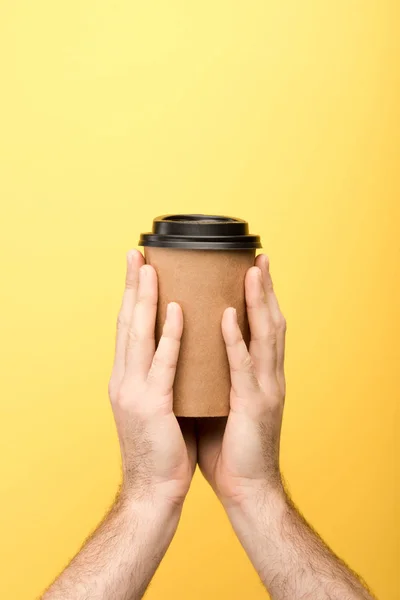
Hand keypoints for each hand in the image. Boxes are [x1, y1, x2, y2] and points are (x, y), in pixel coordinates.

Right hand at [108, 250, 195, 507]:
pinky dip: (170, 333)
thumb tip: (178, 350)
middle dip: (132, 286)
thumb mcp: (157, 404)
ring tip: (151, 267)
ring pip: (139, 334)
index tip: (138, 268)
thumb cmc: (163, 447)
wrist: (154, 490)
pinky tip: (176, 308)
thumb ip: (161, 376)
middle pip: (127, 323)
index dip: (131, 296)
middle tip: (137, 253)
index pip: (128, 329)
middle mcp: (123, 379)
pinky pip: (164, 362)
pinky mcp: (151, 405)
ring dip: (145, 298)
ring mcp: (133, 391)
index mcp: (126, 378)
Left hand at [197, 254, 285, 508]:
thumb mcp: (220, 400)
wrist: (245, 488)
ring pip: (264, 336)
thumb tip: (190, 352)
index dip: (257, 296)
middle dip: (263, 287)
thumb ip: (213, 375)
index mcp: (257, 374)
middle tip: (255, 255)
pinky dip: (236, 339)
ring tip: (249, 270)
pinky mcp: (254, 406)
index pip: (259, 326)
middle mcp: (266, 375)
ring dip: (257, 300)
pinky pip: (243, 367)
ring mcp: (264, 389)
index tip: (246, 266)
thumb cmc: (229, 445)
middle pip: (268, 321)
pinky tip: (229, 315)